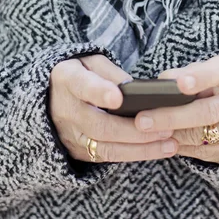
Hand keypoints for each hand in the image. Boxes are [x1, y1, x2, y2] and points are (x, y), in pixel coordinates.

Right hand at [49, 54, 177, 162]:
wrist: (50, 95)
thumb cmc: (80, 72)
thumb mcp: (91, 61)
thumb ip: (112, 73)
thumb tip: (137, 89)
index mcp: (67, 79)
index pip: (83, 86)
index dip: (100, 93)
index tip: (118, 98)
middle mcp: (66, 110)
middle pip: (100, 125)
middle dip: (134, 130)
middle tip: (164, 127)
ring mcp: (71, 134)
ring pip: (105, 147)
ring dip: (140, 148)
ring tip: (169, 144)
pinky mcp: (79, 151)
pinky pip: (107, 157)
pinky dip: (133, 155)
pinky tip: (156, 150)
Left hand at [134, 54, 218, 164]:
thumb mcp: (215, 66)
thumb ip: (191, 72)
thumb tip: (162, 82)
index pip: (217, 72)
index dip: (198, 78)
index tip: (178, 84)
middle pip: (206, 112)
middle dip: (171, 117)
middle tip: (142, 120)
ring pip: (200, 135)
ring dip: (171, 133)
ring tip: (146, 131)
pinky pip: (202, 153)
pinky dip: (180, 146)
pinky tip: (162, 140)